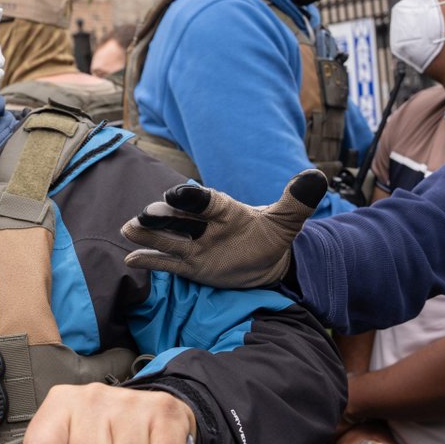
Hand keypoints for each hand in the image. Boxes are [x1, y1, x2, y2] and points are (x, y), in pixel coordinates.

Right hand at [121, 170, 328, 288]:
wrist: (265, 260)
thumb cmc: (272, 236)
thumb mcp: (288, 220)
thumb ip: (297, 201)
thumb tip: (316, 178)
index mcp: (224, 208)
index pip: (206, 201)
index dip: (191, 197)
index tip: (176, 195)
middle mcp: (203, 225)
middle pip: (180, 220)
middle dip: (163, 217)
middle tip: (146, 215)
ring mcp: (194, 245)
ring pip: (168, 240)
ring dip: (148, 235)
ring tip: (129, 230)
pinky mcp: (190, 266)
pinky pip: (167, 263)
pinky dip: (150, 260)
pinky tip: (131, 259)